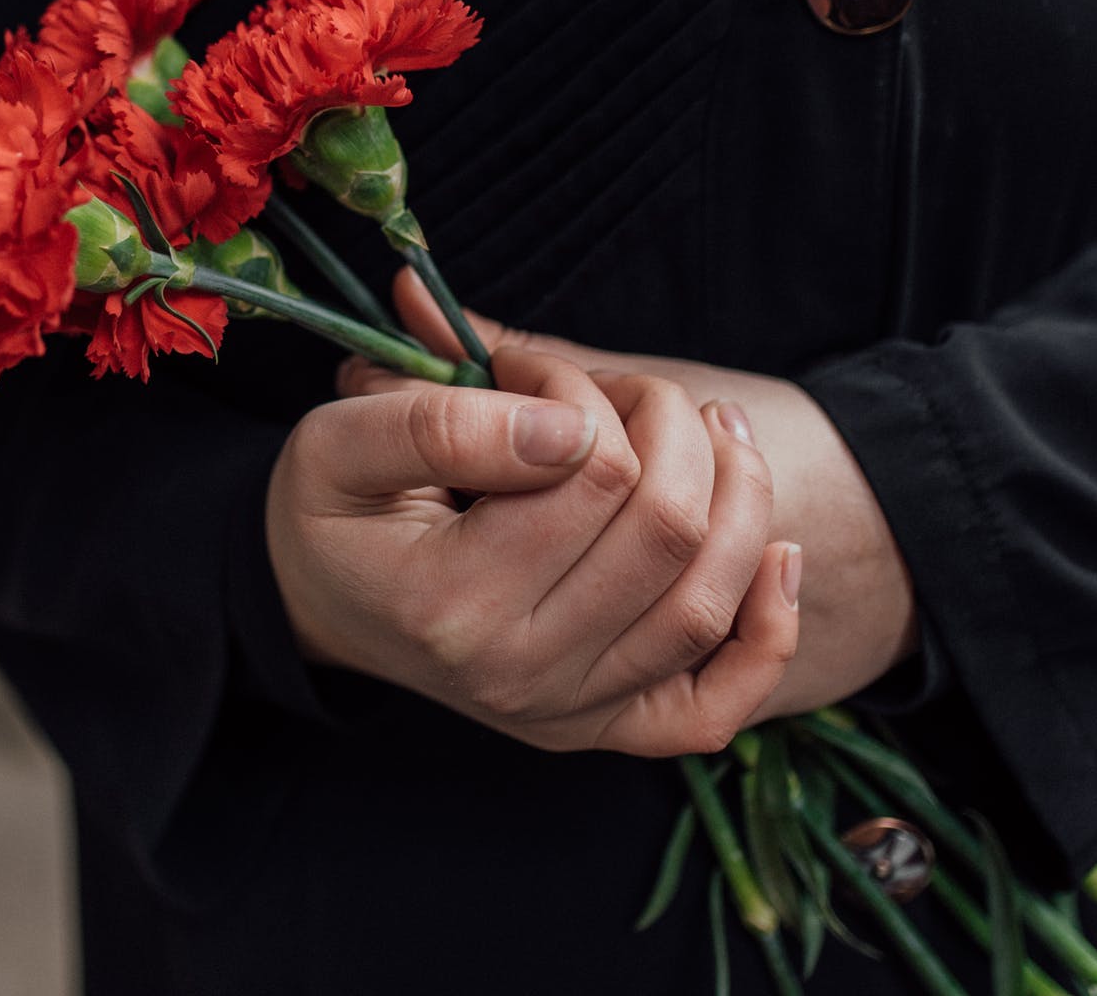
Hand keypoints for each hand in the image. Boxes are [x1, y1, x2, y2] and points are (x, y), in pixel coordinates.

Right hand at [268, 344, 800, 755]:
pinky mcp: (609, 727)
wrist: (320, 605)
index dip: (578, 392)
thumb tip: (563, 427)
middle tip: (618, 390)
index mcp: (449, 603)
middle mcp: (518, 675)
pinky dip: (767, 628)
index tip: (529, 368)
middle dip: (665, 423)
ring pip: (708, 596)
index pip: (589, 472)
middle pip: (666, 529)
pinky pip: (719, 701)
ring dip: (738, 491)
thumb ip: (434, 420)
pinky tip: (775, 554)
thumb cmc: (332, 515)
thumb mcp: (337, 442)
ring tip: (707, 427)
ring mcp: (570, 712)